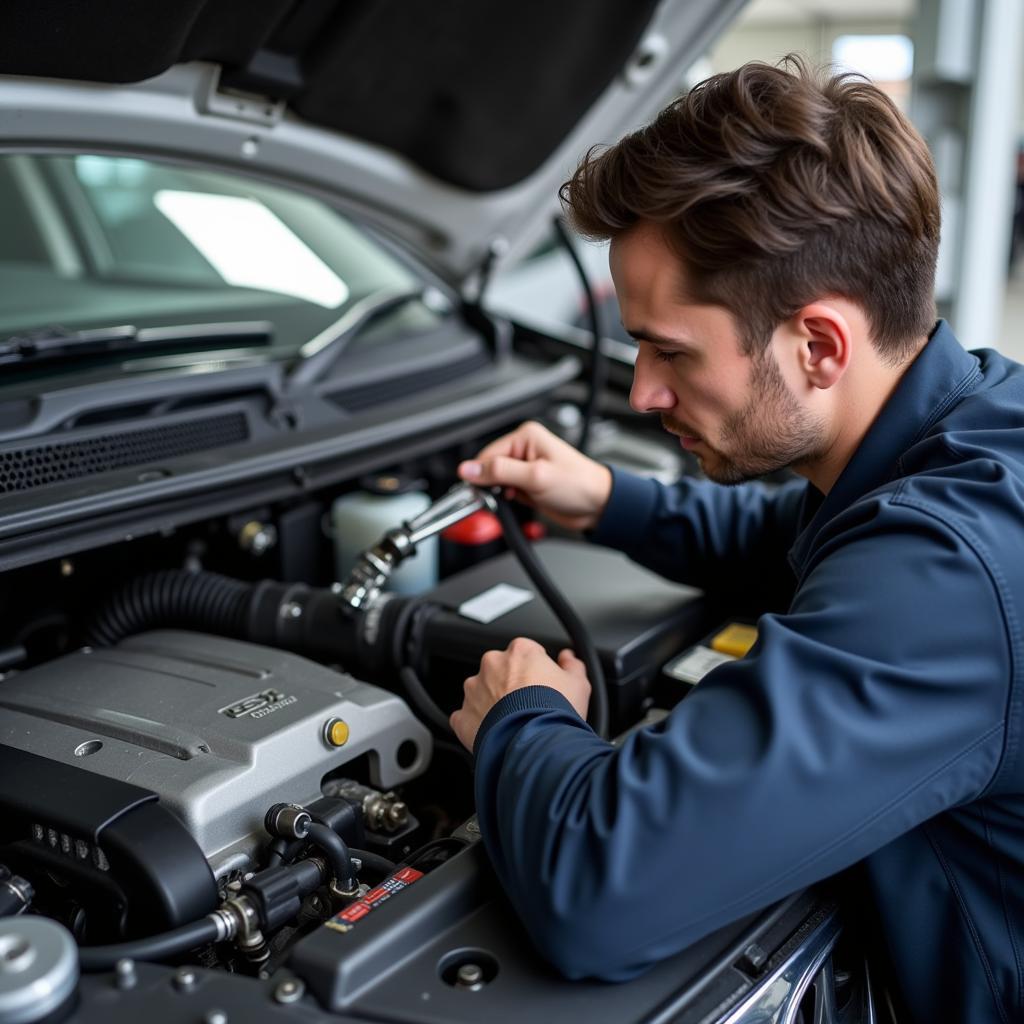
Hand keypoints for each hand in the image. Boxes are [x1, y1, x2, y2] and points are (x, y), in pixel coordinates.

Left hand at [450, 637, 590, 751]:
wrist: (534, 744)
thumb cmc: (556, 713)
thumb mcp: (578, 685)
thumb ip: (573, 666)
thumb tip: (568, 658)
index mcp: (520, 652)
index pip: (526, 653)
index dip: (536, 670)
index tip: (542, 685)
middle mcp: (492, 665)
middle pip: (500, 670)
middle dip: (510, 685)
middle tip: (528, 706)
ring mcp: (474, 690)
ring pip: (481, 692)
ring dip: (493, 704)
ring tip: (512, 723)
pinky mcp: (462, 716)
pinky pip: (467, 717)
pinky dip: (477, 725)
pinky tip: (495, 734)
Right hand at [457, 420, 611, 530]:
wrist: (599, 506)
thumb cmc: (579, 484)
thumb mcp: (535, 477)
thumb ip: (499, 472)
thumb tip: (469, 469)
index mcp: (526, 437)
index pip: (488, 454)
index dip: (480, 473)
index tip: (477, 490)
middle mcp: (524, 450)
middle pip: (489, 468)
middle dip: (491, 485)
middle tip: (504, 495)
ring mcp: (526, 468)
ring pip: (496, 482)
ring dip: (501, 494)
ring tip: (518, 498)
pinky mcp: (528, 485)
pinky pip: (506, 492)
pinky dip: (509, 500)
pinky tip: (521, 502)